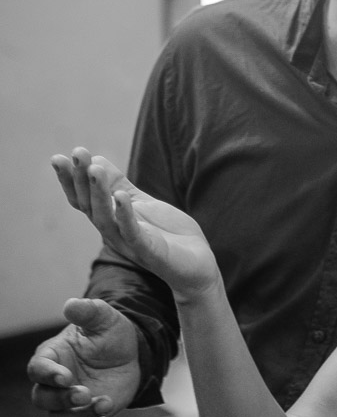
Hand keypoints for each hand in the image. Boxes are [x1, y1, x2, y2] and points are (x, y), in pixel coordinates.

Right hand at [26, 298, 140, 416]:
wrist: (131, 353)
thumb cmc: (110, 334)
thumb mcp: (104, 318)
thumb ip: (88, 311)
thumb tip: (70, 304)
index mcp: (53, 357)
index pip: (37, 369)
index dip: (47, 374)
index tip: (65, 376)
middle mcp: (54, 383)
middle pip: (42, 398)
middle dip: (61, 398)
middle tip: (84, 392)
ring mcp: (68, 401)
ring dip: (78, 415)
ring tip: (104, 403)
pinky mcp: (84, 415)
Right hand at [52, 148, 219, 300]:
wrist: (197, 263)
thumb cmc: (168, 233)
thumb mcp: (142, 203)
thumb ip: (119, 185)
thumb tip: (96, 160)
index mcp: (111, 220)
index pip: (84, 199)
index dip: (71, 180)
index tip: (59, 157)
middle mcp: (114, 232)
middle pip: (90, 206)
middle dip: (81, 180)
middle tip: (77, 153)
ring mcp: (129, 243)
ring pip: (106, 218)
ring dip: (99, 193)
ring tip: (94, 168)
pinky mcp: (149, 251)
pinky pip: (133, 233)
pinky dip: (125, 215)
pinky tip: (121, 197)